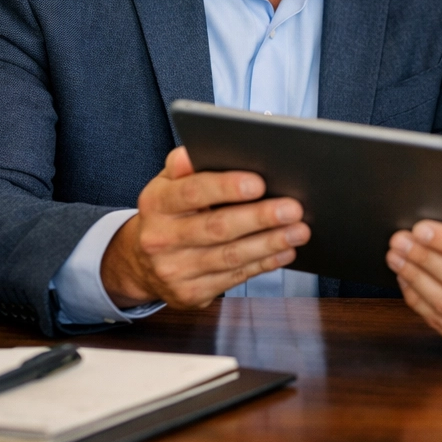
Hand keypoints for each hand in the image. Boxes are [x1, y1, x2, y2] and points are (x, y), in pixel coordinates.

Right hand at [100, 146, 309, 308]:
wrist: (142, 264)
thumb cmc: (168, 213)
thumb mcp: (168, 184)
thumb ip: (185, 166)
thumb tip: (196, 148)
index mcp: (156, 203)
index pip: (192, 192)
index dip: (227, 187)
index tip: (259, 183)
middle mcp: (160, 239)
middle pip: (217, 228)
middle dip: (260, 217)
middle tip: (293, 208)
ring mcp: (175, 270)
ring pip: (230, 256)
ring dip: (270, 243)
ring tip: (299, 230)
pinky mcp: (190, 293)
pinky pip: (234, 277)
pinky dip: (264, 264)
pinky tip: (285, 252)